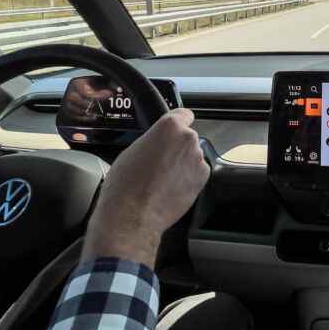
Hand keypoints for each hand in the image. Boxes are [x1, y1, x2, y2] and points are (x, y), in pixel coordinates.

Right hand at [81, 108, 209, 267]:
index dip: (178, 123)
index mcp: (169, 126)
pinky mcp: (202, 178)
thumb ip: (153, 140)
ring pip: (192, 157)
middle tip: (160, 163)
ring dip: (183, 164)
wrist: (133, 214)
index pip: (183, 114)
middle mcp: (188, 138)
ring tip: (163, 180)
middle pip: (187, 138)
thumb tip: (159, 145)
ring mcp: (198, 159)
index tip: (176, 129)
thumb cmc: (125, 183)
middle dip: (177, 148)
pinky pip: (196, 173)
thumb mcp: (132, 150)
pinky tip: (171, 188)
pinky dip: (188, 179)